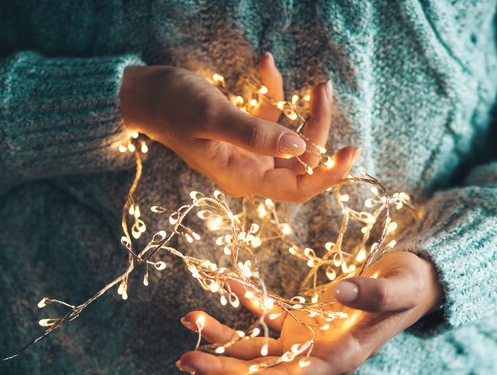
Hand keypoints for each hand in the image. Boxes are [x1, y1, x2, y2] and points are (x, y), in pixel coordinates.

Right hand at [119, 53, 358, 201]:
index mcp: (243, 178)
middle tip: (323, 89)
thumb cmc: (173, 107)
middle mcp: (250, 170)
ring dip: (305, 109)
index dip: (327, 174)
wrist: (146, 95)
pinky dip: (274, 91)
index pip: (297, 188)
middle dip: (317, 126)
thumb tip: (300, 147)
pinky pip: (272, 115)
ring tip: (315, 81)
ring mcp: (249, 151)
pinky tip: (265, 64)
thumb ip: (255, 133)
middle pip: (301, 159)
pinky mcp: (246, 132)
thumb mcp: (213, 118)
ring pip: (293, 137)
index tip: (350, 150)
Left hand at [176, 251, 442, 374]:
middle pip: (262, 367)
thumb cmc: (411, 287)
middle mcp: (318, 354)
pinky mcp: (305, 319)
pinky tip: (227, 282)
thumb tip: (340, 292)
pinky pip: (269, 313)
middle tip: (183, 357)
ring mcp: (308, 338)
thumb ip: (373, 294)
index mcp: (338, 357)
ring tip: (190, 317)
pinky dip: (248, 300)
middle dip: (222, 364)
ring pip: (258, 343)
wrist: (415, 280)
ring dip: (224, 333)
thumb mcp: (399, 288)